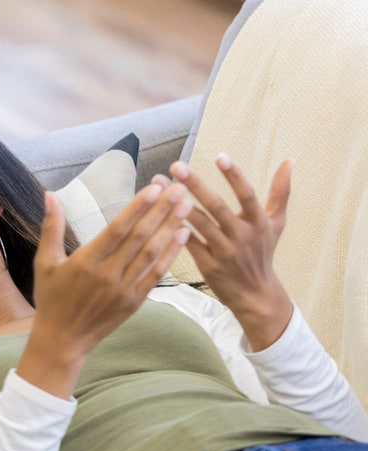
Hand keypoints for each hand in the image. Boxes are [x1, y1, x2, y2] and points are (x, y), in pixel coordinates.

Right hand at [19, 183, 191, 397]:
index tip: (154, 188)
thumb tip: (50, 195)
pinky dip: (170, 255)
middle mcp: (108, 274)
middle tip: (178, 189)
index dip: (138, 207)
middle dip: (161, 211)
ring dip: (170, 228)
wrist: (63, 339)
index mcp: (85, 262)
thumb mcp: (45, 261)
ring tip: (185, 206)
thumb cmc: (51, 298)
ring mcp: (124, 289)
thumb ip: (52, 227)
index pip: (118, 228)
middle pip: (140, 237)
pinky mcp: (135, 301)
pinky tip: (181, 236)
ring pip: (152, 253)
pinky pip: (156, 274)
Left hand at [168, 155, 293, 349]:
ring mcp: (225, 252)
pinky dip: (176, 230)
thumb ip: (281, 192)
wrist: (256, 295)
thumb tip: (290, 160)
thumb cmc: (262, 253)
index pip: (247, 194)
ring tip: (160, 185)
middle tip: (177, 165)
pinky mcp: (209, 266)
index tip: (220, 156)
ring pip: (200, 224)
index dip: (234, 175)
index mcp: (259, 222)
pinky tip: (159, 214)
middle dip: (196, 184)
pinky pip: (189, 244)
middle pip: (217, 206)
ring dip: (178, 204)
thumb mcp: (276, 223)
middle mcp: (243, 236)